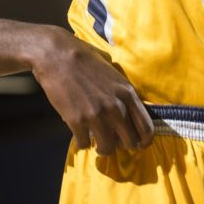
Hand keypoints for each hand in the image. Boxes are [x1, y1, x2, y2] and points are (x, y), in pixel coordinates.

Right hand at [31, 27, 153, 154]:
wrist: (58, 56)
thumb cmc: (85, 57)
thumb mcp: (112, 68)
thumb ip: (120, 86)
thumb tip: (125, 100)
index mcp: (127, 92)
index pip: (146, 127)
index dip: (145, 140)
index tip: (140, 145)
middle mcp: (116, 107)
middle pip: (130, 142)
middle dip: (123, 145)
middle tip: (115, 141)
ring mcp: (96, 115)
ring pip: (107, 148)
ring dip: (103, 148)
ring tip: (97, 142)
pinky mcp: (77, 121)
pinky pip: (84, 144)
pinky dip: (82, 143)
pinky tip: (80, 135)